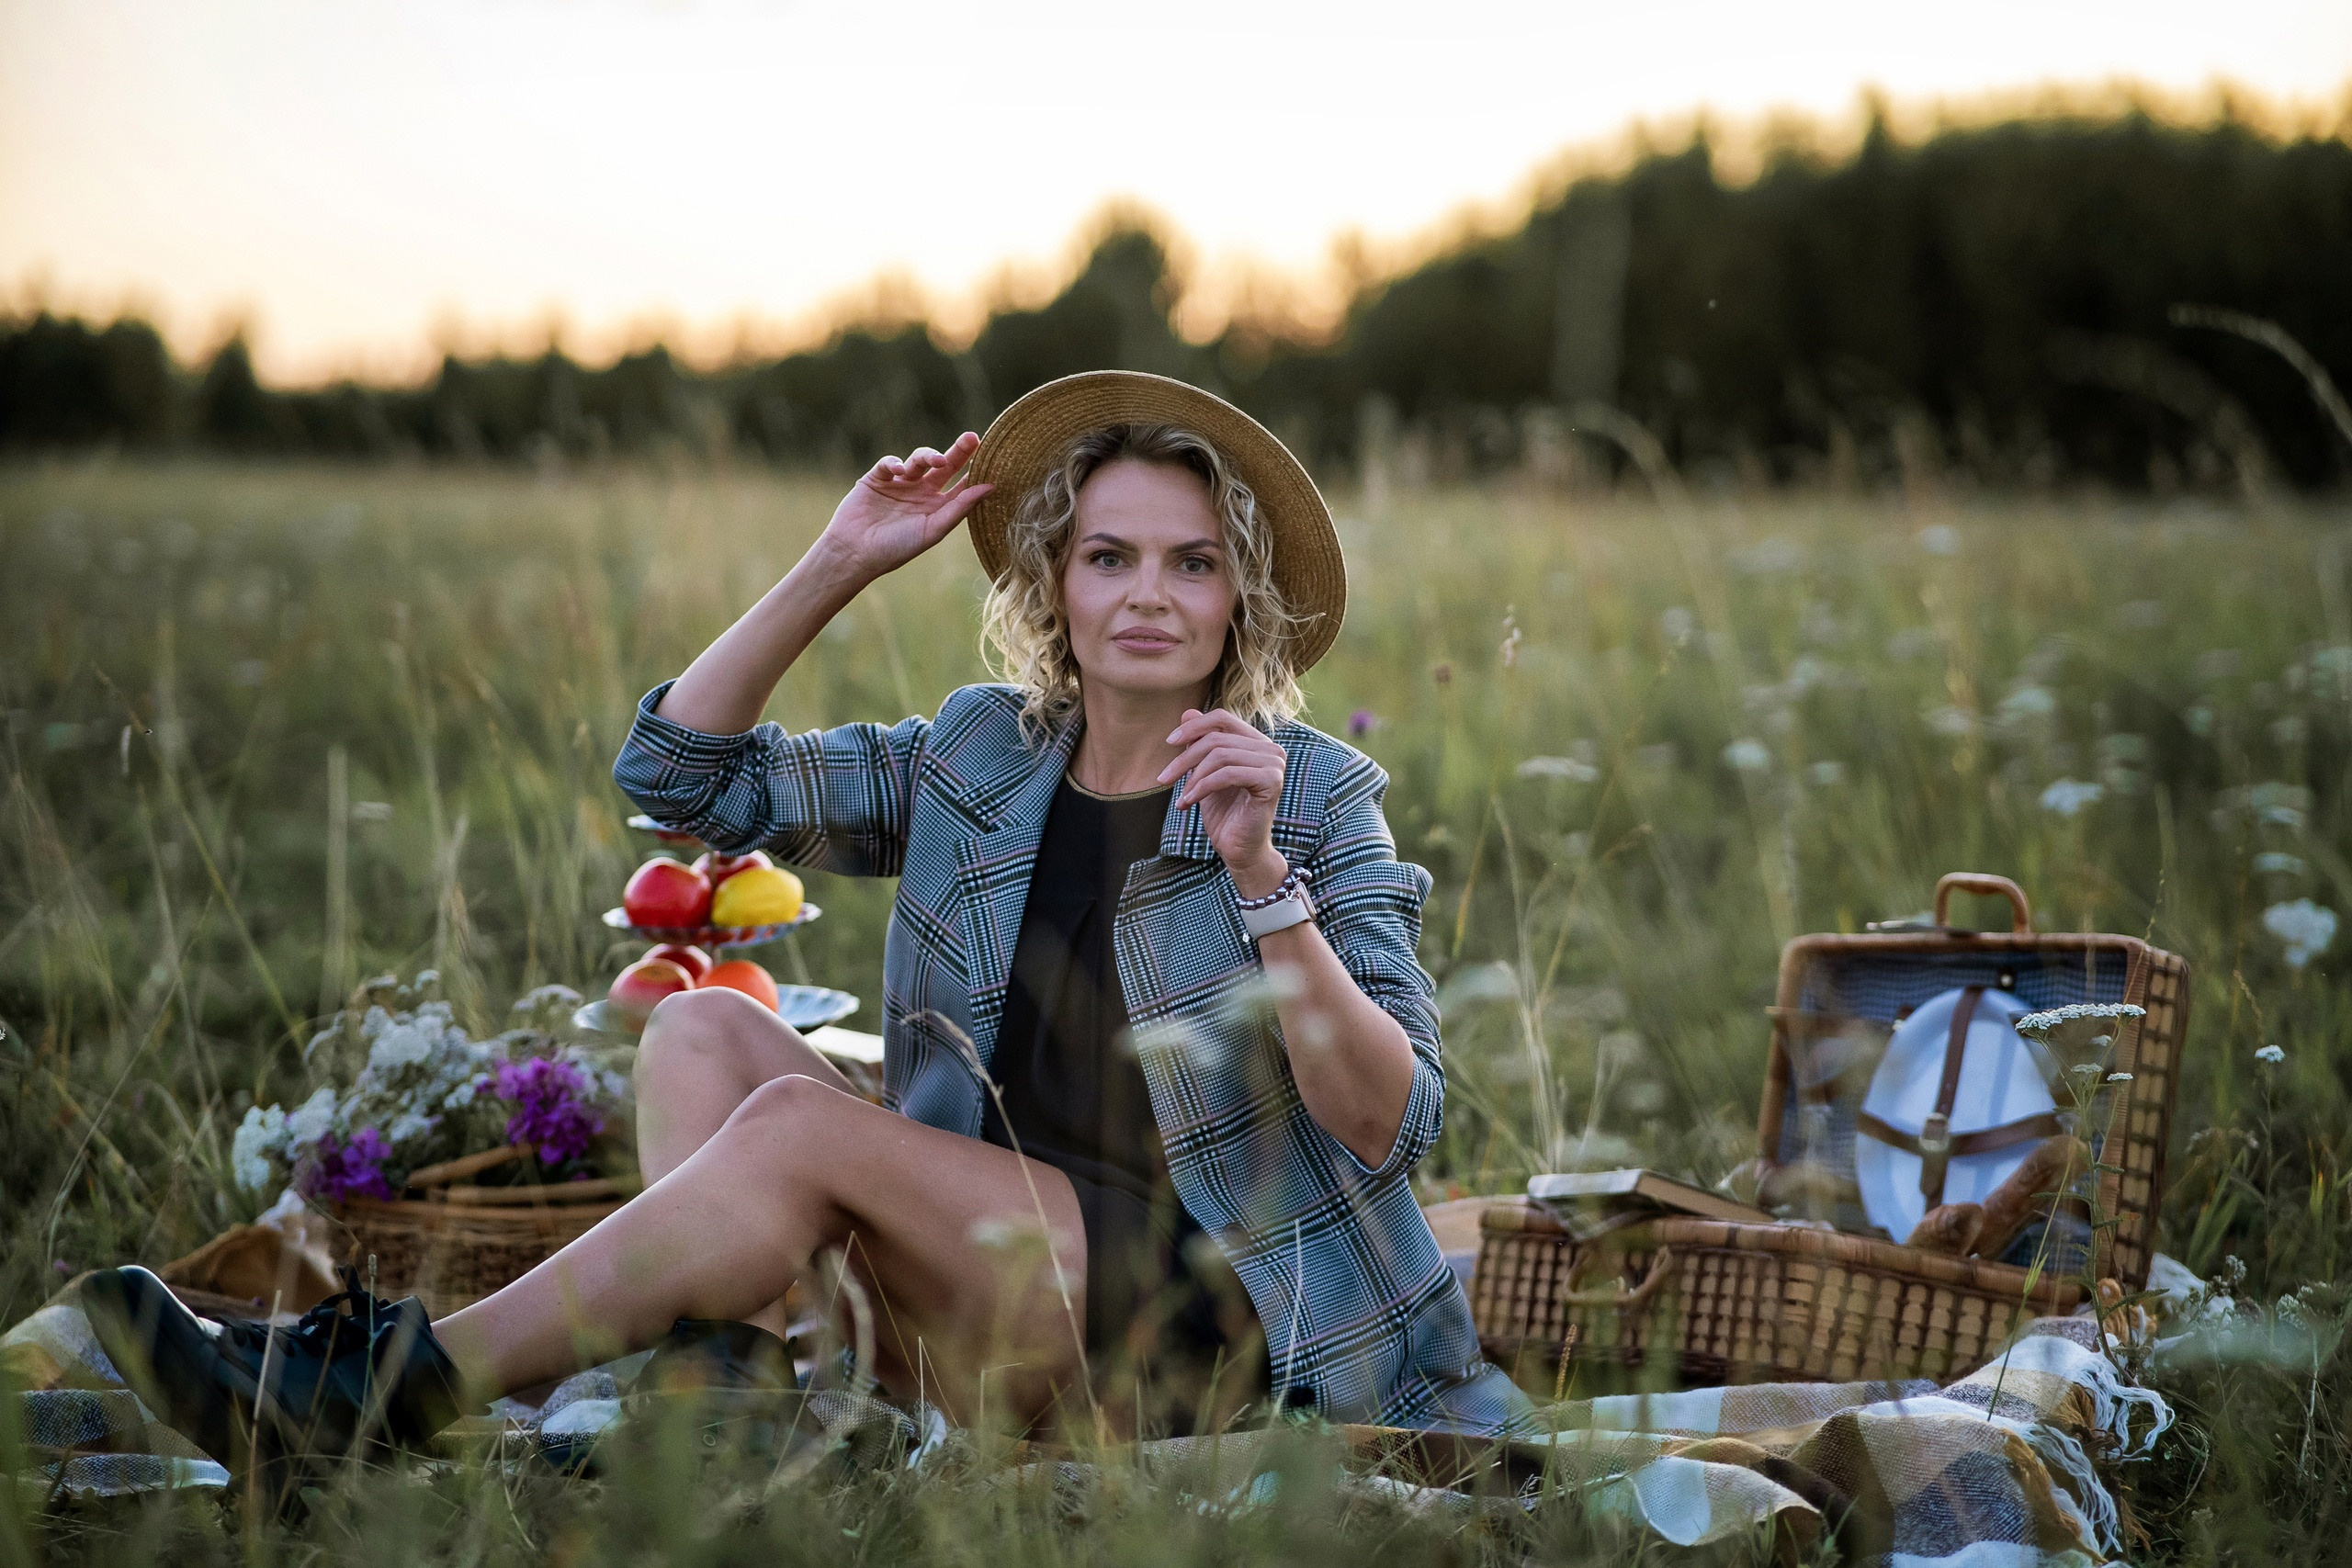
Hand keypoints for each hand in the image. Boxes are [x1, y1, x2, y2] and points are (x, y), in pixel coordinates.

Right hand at [812, 432, 993, 581]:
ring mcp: (899, 483)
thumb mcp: (933, 529)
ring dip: (929, 456)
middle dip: (959, 451)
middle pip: (944, 465)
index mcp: (937, 507)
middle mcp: (921, 492)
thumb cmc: (896, 548)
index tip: (993, 458)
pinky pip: (889, 463)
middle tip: (972, 438)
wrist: (856, 553)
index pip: (962, 485)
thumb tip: (991, 487)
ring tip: (937, 460)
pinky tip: (901, 470)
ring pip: (919, 459)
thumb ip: (960, 507)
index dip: (976, 471)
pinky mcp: (877, 478)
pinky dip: (895, 463)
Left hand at [1159, 709, 1286, 890]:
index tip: (1169, 743)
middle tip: (1164, 778)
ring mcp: (1274, 764)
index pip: (1222, 718)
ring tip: (1181, 797)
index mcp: (1256, 743)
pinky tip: (1189, 803)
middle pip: (1216, 738)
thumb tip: (1186, 712)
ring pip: (1220, 755)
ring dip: (1192, 777)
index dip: (1193, 727)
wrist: (1240, 850)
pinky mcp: (1271, 782)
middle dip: (1184, 758)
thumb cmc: (1224, 813)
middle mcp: (1270, 749)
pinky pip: (1227, 774)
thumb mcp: (1204, 774)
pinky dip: (1202, 787)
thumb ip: (1199, 744)